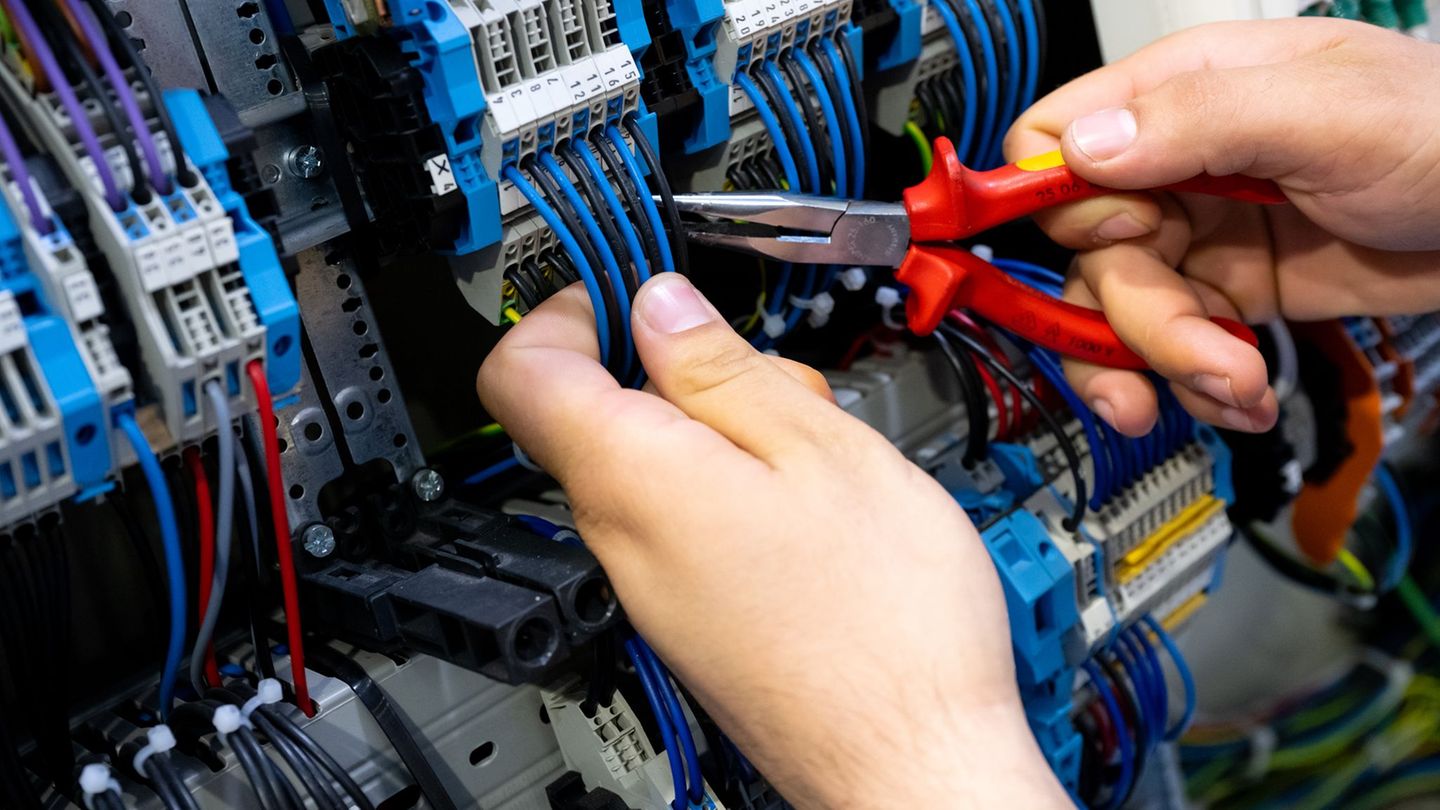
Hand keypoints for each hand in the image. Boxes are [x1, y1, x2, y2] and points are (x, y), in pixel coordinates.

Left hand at [478, 274, 1068, 807]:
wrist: (912, 763)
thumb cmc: (883, 626)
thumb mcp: (819, 449)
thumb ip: (721, 369)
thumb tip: (656, 307)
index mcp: (634, 477)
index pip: (522, 370)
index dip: (561, 305)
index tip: (621, 282)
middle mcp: (622, 538)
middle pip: (600, 412)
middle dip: (679, 368)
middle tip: (767, 374)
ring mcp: (654, 586)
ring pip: (653, 464)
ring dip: (724, 427)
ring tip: (816, 448)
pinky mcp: (692, 615)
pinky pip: (685, 520)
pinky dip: (736, 485)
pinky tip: (816, 504)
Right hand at [1006, 17, 1439, 436]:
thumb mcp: (1327, 112)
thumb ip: (1202, 118)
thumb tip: (1084, 145)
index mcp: (1180, 97)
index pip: (1053, 140)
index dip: (1060, 198)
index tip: (1112, 242)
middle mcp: (1173, 168)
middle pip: (1086, 252)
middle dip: (1135, 319)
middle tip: (1200, 354)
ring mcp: (1199, 234)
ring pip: (1120, 313)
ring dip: (1169, 366)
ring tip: (1235, 388)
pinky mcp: (1230, 293)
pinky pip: (1174, 349)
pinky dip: (1202, 386)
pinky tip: (1245, 396)